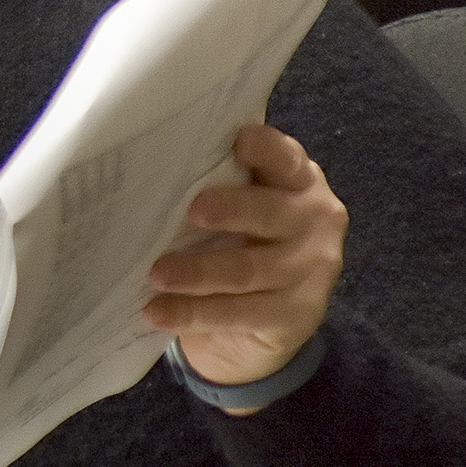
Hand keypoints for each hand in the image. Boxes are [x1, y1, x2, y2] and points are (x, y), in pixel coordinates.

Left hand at [146, 123, 345, 406]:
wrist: (255, 324)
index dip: (265, 149)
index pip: (285, 158)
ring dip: (199, 271)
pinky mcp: (296, 316)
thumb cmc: (234, 242)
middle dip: (231, 210)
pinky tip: (156, 311)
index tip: (237, 142)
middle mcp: (315, 220)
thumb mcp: (231, 209)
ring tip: (157, 274)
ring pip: (249, 269)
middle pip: (271, 212)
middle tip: (191, 212)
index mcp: (297, 181)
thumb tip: (150, 172)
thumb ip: (212, 185)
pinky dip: (193, 313)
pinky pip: (239, 313)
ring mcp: (311, 271)